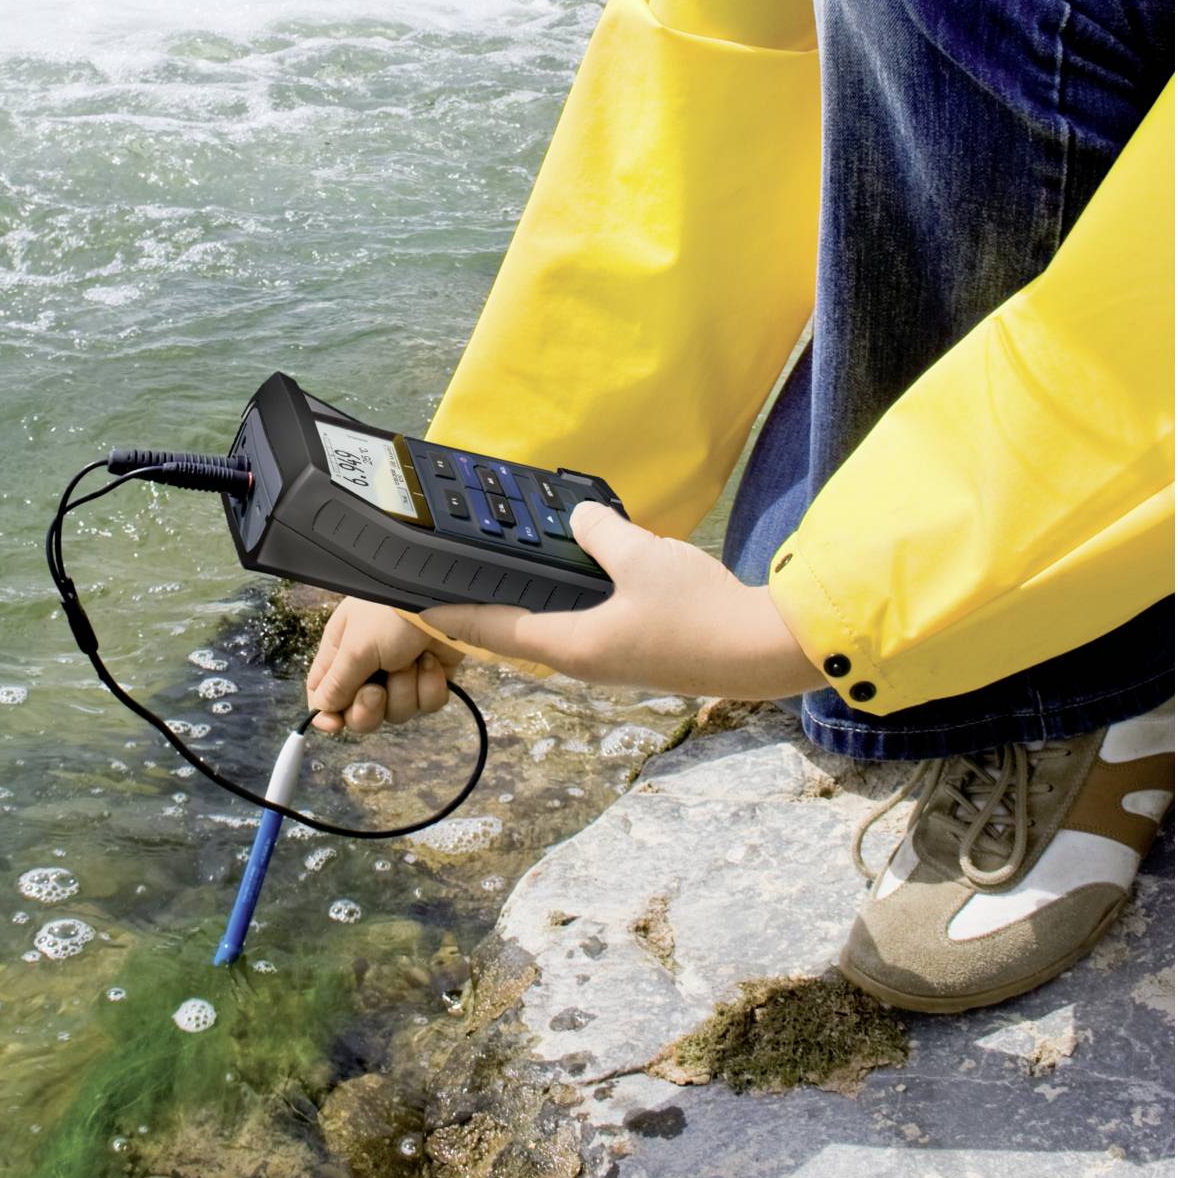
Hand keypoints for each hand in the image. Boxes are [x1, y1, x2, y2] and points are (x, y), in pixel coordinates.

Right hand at [305, 598, 462, 734]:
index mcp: (343, 652)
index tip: (334, 725)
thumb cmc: (391, 613)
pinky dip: (429, 686)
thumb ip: (337, 682)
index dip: (327, 713)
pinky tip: (430, 662)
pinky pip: (425, 703)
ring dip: (404, 689)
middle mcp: (369, 666)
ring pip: (396, 712)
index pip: (323, 692)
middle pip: (359, 712)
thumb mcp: (357, 646)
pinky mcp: (430, 679)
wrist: (444, 599)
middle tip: (377, 692)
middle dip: (368, 709)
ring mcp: (401, 674)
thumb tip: (322, 710)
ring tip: (410, 661)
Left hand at [414, 504, 823, 699]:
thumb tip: (578, 515)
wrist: (762, 653)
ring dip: (528, 603)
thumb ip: (599, 533)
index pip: (493, 629)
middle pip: (518, 631)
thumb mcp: (641, 556)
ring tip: (506, 571)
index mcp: (571, 645)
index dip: (451, 614)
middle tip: (457, 576)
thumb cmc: (699, 613)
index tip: (415, 606)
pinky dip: (566, 602)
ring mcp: (610, 661)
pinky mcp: (635, 653)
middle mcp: (583, 660)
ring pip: (552, 629)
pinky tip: (575, 577)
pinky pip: (585, 624)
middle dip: (486, 605)